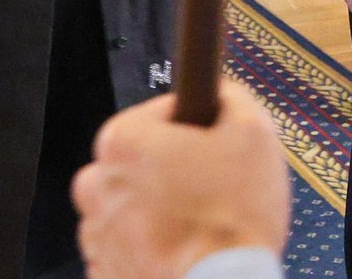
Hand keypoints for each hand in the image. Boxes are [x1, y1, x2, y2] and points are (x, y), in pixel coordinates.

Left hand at [75, 82, 290, 278]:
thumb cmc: (232, 219)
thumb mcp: (254, 131)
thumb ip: (231, 96)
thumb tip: (220, 91)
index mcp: (124, 140)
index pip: (160, 112)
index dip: (195, 125)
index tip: (212, 142)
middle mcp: (98, 183)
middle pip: (140, 161)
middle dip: (171, 169)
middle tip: (211, 186)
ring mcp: (97, 233)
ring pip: (130, 206)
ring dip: (157, 210)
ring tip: (199, 224)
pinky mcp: (103, 271)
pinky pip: (126, 247)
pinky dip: (149, 247)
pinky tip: (183, 250)